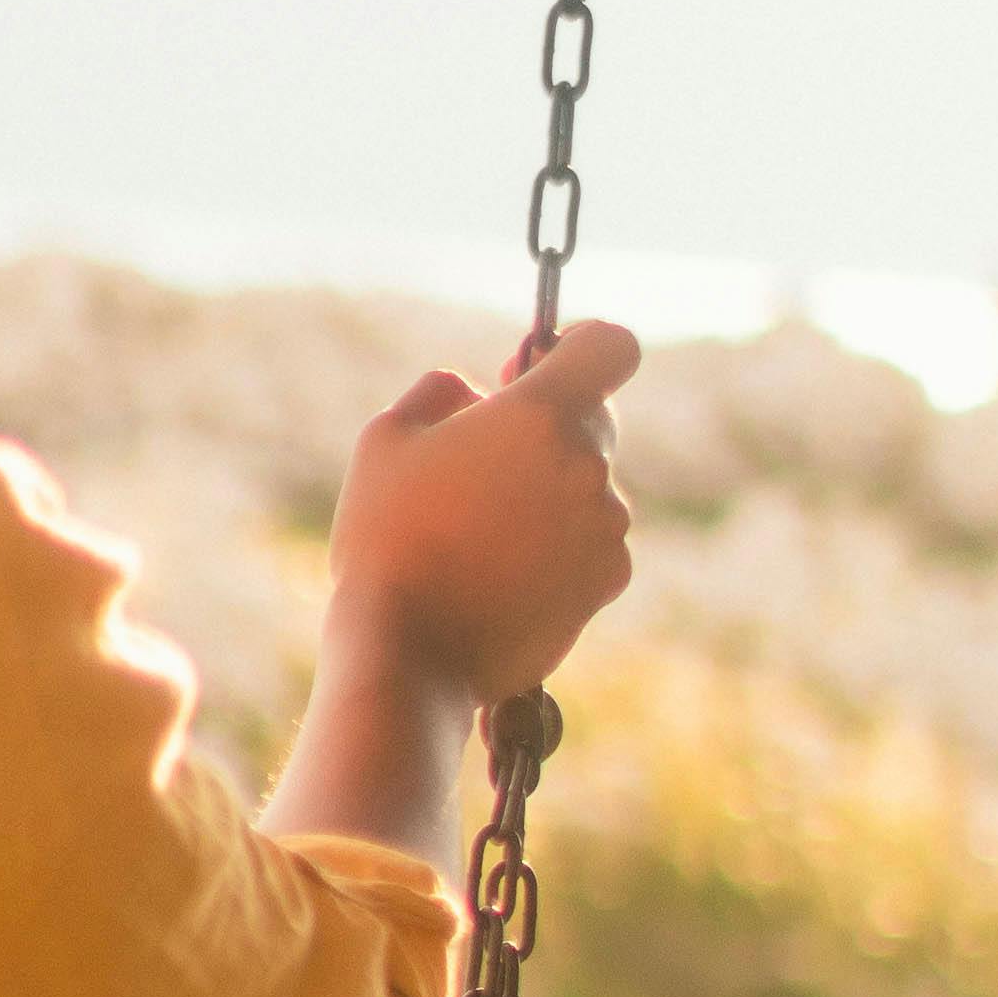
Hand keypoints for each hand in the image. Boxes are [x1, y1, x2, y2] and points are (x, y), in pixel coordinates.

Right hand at [322, 322, 640, 710]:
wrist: (411, 651)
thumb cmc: (388, 538)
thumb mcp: (386, 438)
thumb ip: (441, 392)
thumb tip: (476, 394)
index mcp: (541, 415)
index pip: (611, 345)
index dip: (577, 347)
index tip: (534, 371)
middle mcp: (589, 465)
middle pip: (595, 419)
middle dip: (549, 430)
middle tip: (484, 463)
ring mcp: (607, 526)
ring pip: (589, 486)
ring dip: (550, 495)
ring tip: (480, 534)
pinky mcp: (609, 580)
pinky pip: (594, 542)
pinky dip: (562, 548)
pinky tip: (504, 572)